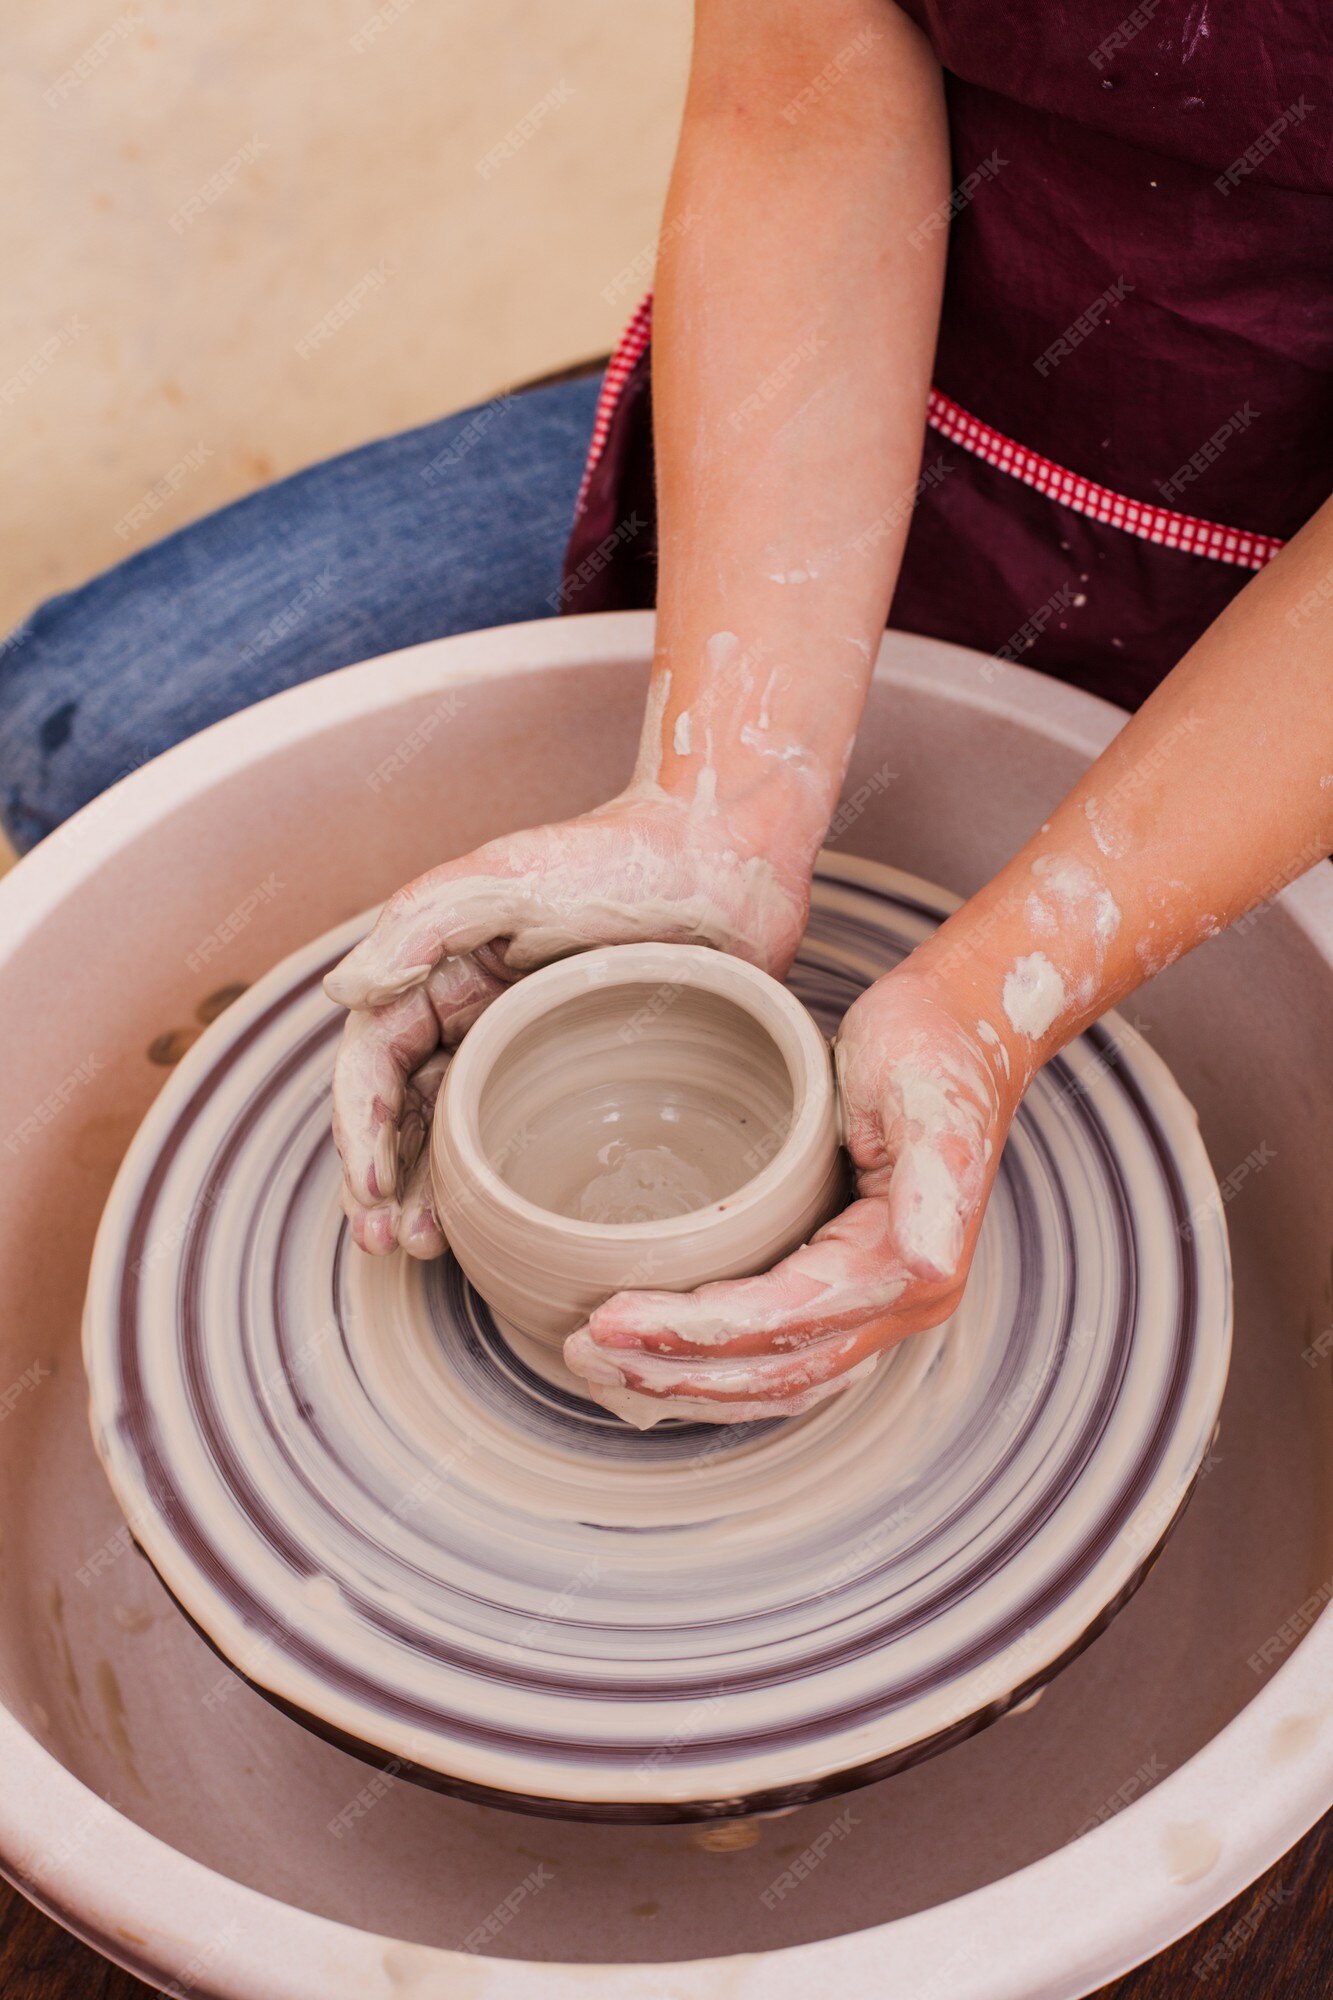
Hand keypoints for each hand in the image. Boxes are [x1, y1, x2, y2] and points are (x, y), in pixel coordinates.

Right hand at [324, 789, 810, 1256]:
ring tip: (424, 1246)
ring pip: (459, 1136)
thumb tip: (340, 993)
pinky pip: (530, 1142)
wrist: (729, 859)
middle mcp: (474, 1013)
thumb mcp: (508, 880)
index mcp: (442, 968)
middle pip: (404, 1110)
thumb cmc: (618, 858)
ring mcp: (530, 1049)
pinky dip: (503, 1190)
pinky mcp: (588, 1076)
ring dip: (429, 1194)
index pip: (375, 1059)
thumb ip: (418, 927)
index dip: (360, 1128)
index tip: (371, 1190)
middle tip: (385, 1240)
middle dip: (382, 1179)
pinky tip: (499, 1232)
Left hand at [563, 964, 1017, 1422]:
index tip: (609, 1318)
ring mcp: (883, 1306)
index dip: (693, 1334)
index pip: (781, 1324)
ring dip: (688, 1385)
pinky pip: (787, 1357)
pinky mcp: (857, 1289)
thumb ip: (936, 1183)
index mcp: (912, 1268)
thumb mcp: (931, 1096)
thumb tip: (928, 1265)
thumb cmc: (934, 1046)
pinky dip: (721, 1371)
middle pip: (774, 1371)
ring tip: (602, 1366)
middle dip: (673, 1373)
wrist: (967, 1028)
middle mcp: (904, 1305)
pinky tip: (663, 1360)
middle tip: (581, 1353)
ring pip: (779, 1381)